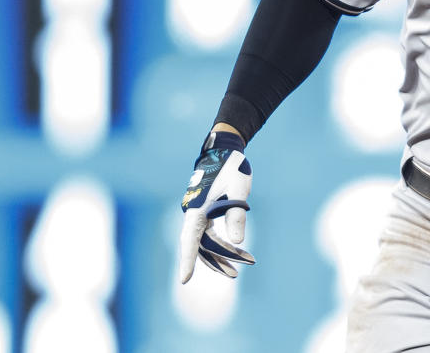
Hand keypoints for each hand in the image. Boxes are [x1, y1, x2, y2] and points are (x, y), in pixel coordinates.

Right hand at [178, 130, 255, 282]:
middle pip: (201, 244)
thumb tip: (237, 241)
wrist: (226, 150)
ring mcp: (199, 213)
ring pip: (207, 241)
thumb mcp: (238, 190)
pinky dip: (223, 243)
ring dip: (223, 253)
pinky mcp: (206, 212)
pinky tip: (236, 251)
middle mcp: (193, 213)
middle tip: (235, 274)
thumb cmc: (231, 168)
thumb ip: (236, 215)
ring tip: (245, 262)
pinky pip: (211, 234)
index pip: (189, 239)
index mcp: (197, 207)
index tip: (184, 280)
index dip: (187, 260)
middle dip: (217, 260)